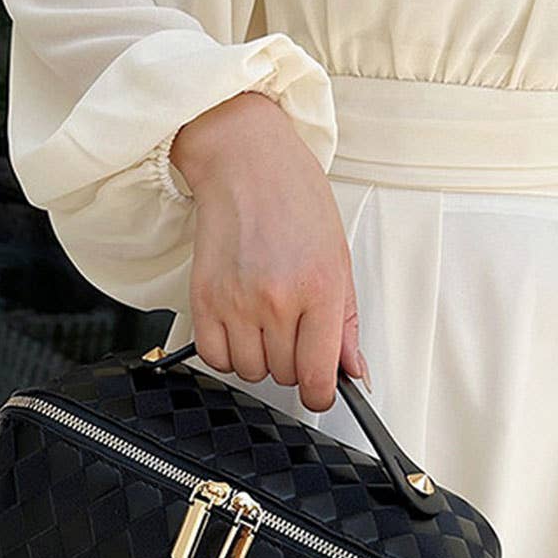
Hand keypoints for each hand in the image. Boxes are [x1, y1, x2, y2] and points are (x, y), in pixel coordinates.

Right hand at [171, 90, 368, 411]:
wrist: (247, 163)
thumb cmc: (296, 201)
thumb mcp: (338, 260)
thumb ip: (346, 323)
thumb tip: (353, 370)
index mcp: (319, 290)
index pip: (318, 375)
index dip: (321, 393)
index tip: (320, 391)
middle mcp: (277, 300)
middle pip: (284, 375)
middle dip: (293, 363)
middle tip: (294, 331)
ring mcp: (236, 302)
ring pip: (250, 371)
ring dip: (259, 358)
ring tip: (265, 322)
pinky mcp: (203, 299)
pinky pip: (215, 357)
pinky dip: (227, 352)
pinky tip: (239, 327)